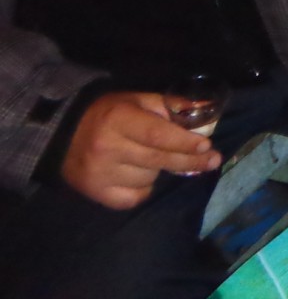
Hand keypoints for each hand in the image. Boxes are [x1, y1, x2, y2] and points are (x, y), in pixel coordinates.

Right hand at [61, 92, 218, 208]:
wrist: (63, 135)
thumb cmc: (109, 114)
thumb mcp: (137, 100)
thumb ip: (171, 105)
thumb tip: (206, 108)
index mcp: (119, 120)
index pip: (158, 135)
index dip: (184, 142)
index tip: (207, 146)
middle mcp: (107, 148)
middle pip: (158, 159)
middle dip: (190, 160)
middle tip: (213, 159)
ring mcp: (100, 174)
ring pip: (149, 179)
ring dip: (158, 170)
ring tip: (148, 157)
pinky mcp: (95, 193)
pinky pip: (134, 197)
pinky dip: (143, 188)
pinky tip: (137, 174)